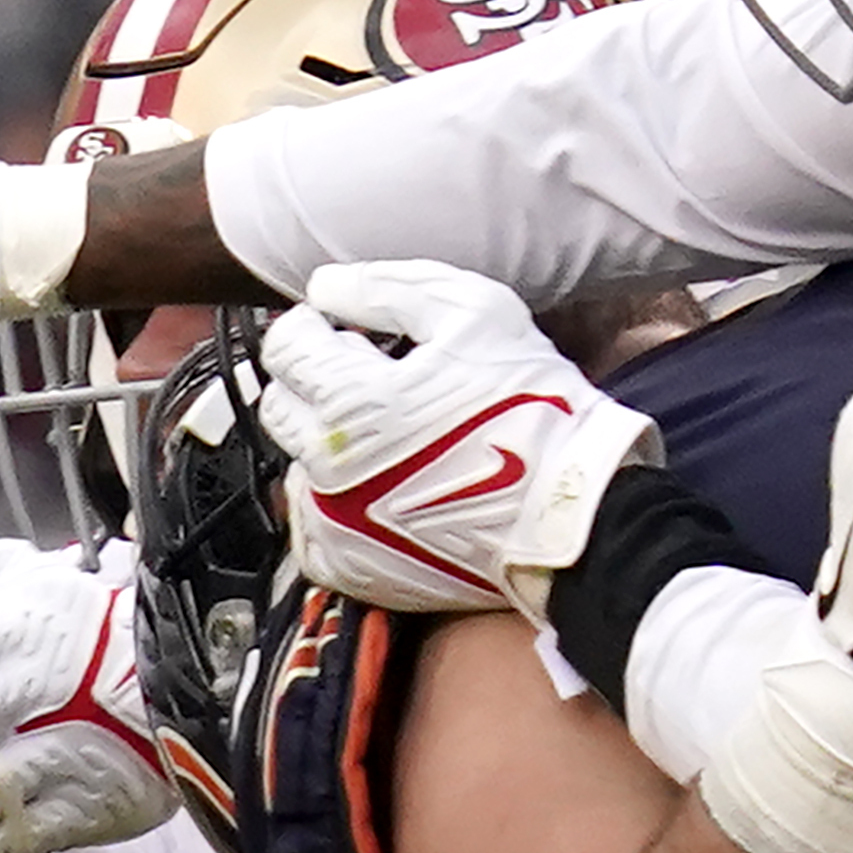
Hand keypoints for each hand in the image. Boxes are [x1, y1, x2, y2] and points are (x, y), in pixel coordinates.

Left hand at [252, 259, 656, 619]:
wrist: (572, 514)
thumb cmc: (534, 413)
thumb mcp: (473, 313)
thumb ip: (388, 289)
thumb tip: (328, 287)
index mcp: (349, 400)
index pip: (284, 348)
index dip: (312, 328)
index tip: (340, 329)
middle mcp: (326, 465)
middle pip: (279, 405)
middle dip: (312, 381)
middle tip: (366, 377)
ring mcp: (332, 522)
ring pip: (294, 463)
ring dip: (325, 441)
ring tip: (389, 437)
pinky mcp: (348, 565)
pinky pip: (312, 522)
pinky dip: (335, 499)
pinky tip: (385, 485)